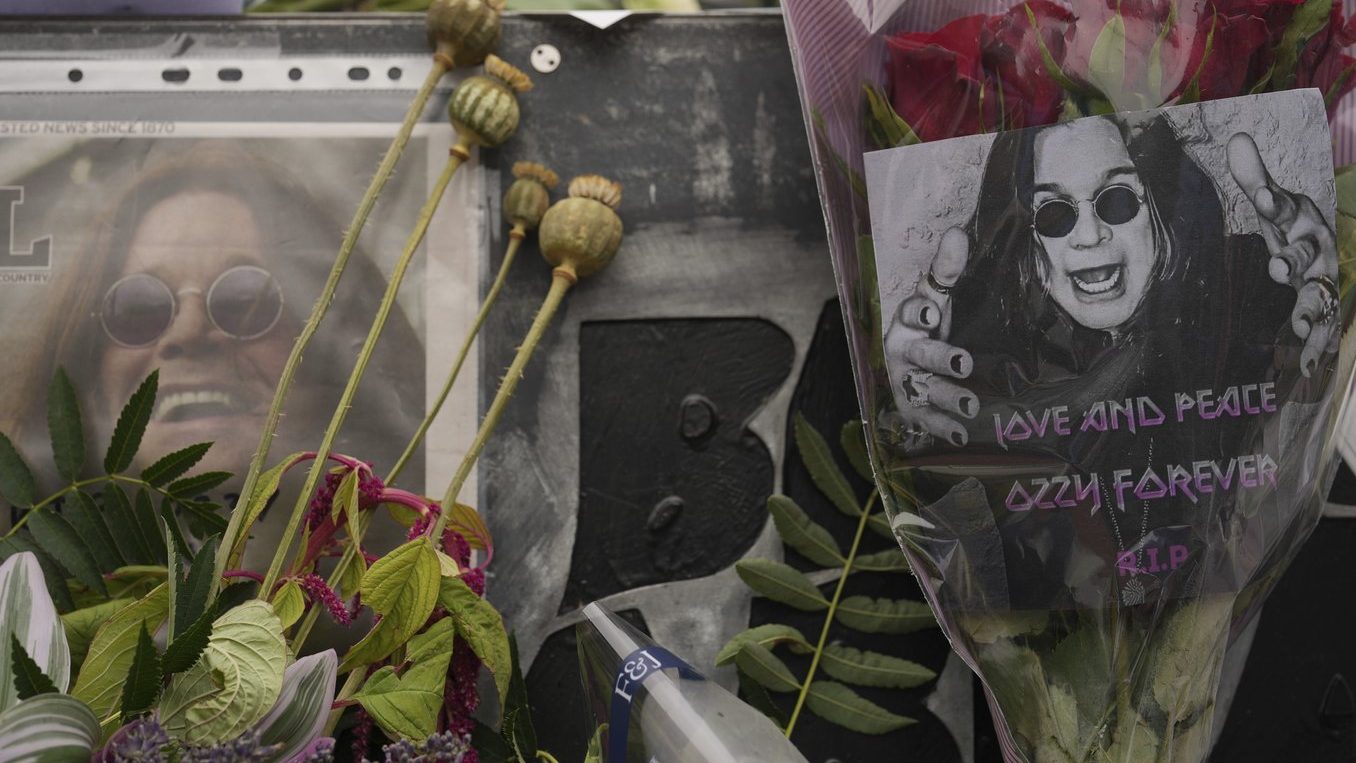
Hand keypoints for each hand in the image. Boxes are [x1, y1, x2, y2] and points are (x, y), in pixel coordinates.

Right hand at [883, 226, 978, 447]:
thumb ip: (945, 271)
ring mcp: (906, 382)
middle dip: (940, 358)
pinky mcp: (912, 408)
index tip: (931, 312)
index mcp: (907, 321)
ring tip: (971, 404)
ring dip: (947, 398)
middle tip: (964, 362)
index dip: (919, 312)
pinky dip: (943, 428)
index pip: (910, 312)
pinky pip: (926, 419)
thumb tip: (957, 233)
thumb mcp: (934, 298)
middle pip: (920, 354)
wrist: (904, 366)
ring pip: (925, 389)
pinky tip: (963, 434)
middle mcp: (902, 352)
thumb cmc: (925, 327)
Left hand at [1227, 132, 1339, 376]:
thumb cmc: (1291, 225)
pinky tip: (1310, 367)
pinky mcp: (1318, 307)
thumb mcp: (1274, 204)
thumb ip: (1255, 179)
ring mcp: (1319, 280)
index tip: (1265, 198)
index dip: (1275, 202)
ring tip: (1299, 326)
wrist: (1319, 246)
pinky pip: (1321, 328)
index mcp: (1301, 218)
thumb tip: (1237, 138)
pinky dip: (1317, 347)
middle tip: (1277, 266)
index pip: (1285, 208)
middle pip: (1305, 253)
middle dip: (1292, 259)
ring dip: (1308, 309)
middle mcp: (1315, 249)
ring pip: (1317, 294)